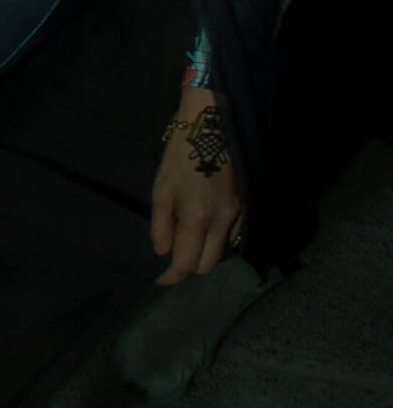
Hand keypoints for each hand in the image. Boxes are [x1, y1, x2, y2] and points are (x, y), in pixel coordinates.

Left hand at [150, 88, 243, 285]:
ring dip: (205, 256)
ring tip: (187, 248)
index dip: (172, 277)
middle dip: (190, 270)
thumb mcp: (161, 188)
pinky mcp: (246, 208)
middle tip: (173, 264)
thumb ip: (161, 225)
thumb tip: (162, 254)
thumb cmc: (181, 156)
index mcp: (197, 217)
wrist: (212, 127)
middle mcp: (222, 222)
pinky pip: (234, 238)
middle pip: (209, 265)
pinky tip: (205, 235)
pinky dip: (219, 243)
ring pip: (223, 253)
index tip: (161, 280)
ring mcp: (238, 216)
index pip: (187, 263)